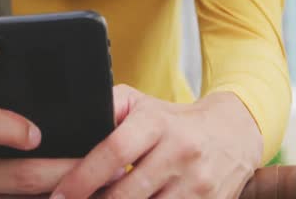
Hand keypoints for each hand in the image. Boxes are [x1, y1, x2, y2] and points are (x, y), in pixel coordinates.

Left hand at [51, 85, 262, 198]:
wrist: (234, 132)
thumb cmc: (175, 121)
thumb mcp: (142, 105)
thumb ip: (108, 110)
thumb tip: (72, 127)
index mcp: (157, 123)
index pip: (114, 151)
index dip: (82, 177)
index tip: (60, 195)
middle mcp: (180, 152)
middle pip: (126, 192)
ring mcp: (197, 183)